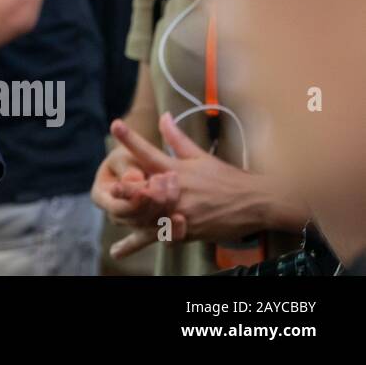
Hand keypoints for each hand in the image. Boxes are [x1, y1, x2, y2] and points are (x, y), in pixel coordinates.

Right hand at [91, 138, 175, 226]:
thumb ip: (127, 168)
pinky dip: (173, 226)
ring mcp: (133, 222)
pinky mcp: (150, 226)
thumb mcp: (123, 157)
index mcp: (101, 196)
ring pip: (149, 226)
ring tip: (173, 182)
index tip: (147, 188)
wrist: (140, 161)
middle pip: (133, 218)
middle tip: (162, 179)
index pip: (115, 207)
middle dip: (151, 202)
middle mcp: (115, 213)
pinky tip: (181, 218)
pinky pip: (163, 231)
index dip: (132, 201)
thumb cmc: (128, 156)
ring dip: (164, 207)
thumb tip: (134, 179)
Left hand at [111, 112, 268, 249]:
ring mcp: (180, 213)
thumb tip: (164, 116)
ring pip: (148, 217)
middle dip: (127, 189)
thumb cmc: (228, 178)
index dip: (131, 138)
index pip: (150, 151)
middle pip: (144, 190)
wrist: (256, 204)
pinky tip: (123, 248)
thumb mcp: (201, 156)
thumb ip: (177, 138)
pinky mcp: (185, 232)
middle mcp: (176, 191)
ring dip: (129, 217)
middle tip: (111, 187)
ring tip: (110, 216)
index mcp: (177, 170)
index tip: (115, 125)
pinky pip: (159, 237)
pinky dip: (140, 241)